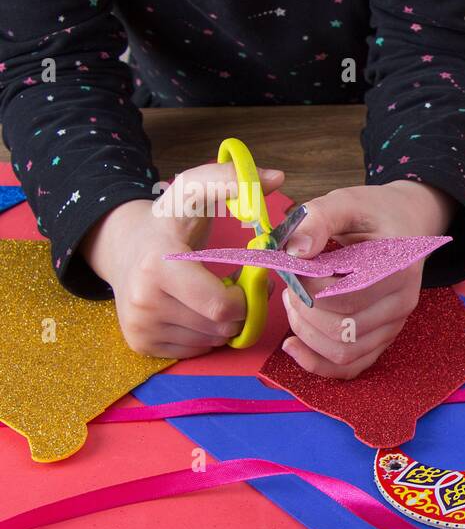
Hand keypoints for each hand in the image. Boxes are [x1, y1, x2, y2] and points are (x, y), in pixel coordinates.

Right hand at [83, 161, 285, 357]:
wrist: (122, 246)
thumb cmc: (169, 221)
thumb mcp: (196, 191)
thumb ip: (234, 180)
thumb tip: (278, 177)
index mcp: (158, 267)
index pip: (222, 307)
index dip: (245, 297)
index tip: (243, 277)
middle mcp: (143, 302)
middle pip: (220, 327)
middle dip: (237, 310)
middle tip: (230, 286)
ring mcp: (139, 326)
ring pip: (210, 342)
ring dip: (221, 323)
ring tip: (208, 294)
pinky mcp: (139, 343)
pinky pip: (194, 351)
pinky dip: (204, 335)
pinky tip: (193, 309)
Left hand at [279, 180, 453, 377]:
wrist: (405, 223)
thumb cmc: (374, 212)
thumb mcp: (346, 201)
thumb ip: (318, 219)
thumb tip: (294, 252)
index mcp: (397, 268)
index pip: (344, 297)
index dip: (307, 287)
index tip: (293, 265)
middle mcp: (402, 303)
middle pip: (342, 328)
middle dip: (302, 309)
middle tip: (288, 283)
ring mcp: (394, 325)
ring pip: (343, 352)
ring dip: (305, 333)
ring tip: (293, 303)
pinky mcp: (382, 338)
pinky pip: (351, 366)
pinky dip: (317, 363)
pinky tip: (293, 344)